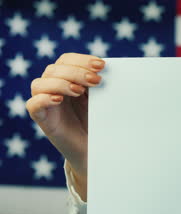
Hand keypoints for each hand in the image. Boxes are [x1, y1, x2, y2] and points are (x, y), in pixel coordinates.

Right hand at [26, 53, 104, 180]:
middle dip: (76, 72)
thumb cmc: (98, 121)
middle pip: (54, 69)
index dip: (82, 60)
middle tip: (96, 80)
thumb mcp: (101, 99)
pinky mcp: (42, 119)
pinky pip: (33, 104)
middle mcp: (53, 87)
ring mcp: (45, 103)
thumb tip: (109, 68)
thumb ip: (99, 83)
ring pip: (40, 83)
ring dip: (61, 83)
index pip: (66, 60)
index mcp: (66, 78)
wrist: (95, 148)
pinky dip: (44, 99)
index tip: (102, 66)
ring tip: (80, 91)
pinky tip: (59, 100)